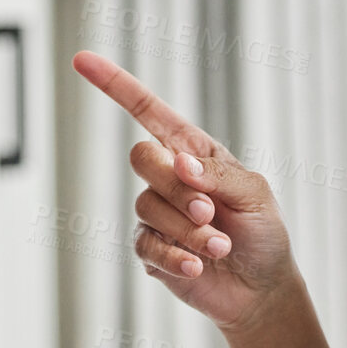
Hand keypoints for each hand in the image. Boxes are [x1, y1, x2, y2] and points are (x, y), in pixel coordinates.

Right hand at [71, 50, 297, 331]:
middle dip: (176, 187)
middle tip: (209, 211)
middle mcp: (168, 177)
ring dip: (188, 229)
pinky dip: (175, 256)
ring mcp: (156, 214)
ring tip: (219, 246)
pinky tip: (198, 266)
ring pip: (146, 206)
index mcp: (192, 151)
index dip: (115, 84)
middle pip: (141, 158)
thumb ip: (218, 174)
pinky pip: (145, 245)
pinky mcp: (150, 249)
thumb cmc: (263, 231)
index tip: (82, 59)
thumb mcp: (255, 193)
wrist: (262, 288)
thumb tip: (179, 163)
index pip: (148, 110)